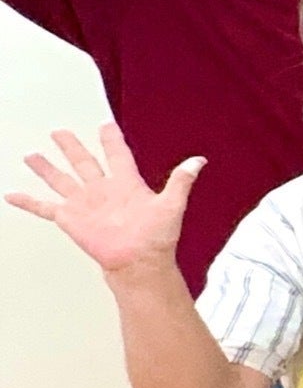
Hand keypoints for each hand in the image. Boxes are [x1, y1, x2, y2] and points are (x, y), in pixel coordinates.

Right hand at [8, 126, 193, 275]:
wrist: (138, 262)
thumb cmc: (156, 238)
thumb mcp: (172, 204)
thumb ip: (181, 181)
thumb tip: (200, 160)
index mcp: (126, 184)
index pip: (117, 155)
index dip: (112, 140)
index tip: (106, 125)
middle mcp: (102, 191)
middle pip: (83, 162)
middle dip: (72, 146)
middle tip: (60, 131)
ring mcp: (84, 204)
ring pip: (61, 180)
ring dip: (47, 168)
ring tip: (32, 155)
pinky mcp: (70, 219)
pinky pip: (44, 208)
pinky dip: (28, 202)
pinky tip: (12, 194)